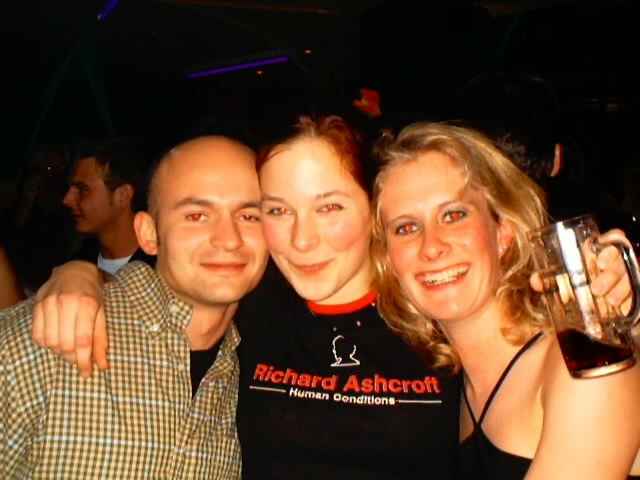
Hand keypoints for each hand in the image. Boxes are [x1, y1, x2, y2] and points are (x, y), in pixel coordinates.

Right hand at [32, 261, 107, 376]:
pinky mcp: (37, 305)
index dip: (84, 361)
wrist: (74, 271)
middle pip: (65, 344)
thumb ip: (101, 339)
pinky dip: (46, 343)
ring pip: (50, 342)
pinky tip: (56, 340)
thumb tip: (103, 365)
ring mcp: (49, 303)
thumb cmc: (92, 294)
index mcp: (87, 304)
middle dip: (72, 358)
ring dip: (60, 352)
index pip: (83, 341)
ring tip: (69, 349)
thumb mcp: (102, 313)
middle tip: (78, 359)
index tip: (87, 373)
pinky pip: (37, 335)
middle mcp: (66, 303)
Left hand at [530, 228, 632, 313]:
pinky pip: (637, 293)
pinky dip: (630, 301)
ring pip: (631, 277)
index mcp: (600, 250)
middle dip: (611, 275)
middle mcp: (617, 260)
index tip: (598, 261)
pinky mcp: (634, 291)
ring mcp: (628, 275)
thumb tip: (536, 281)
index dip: (611, 245)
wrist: (590, 302)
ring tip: (609, 300)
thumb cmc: (576, 282)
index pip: (614, 239)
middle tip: (596, 289)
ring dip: (620, 289)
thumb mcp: (563, 277)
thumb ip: (550, 278)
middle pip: (621, 260)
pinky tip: (622, 308)